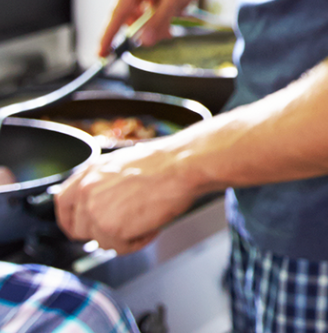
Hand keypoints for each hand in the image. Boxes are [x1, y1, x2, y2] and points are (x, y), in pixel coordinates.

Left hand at [54, 136, 201, 253]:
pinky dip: (136, 242)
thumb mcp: (124, 163)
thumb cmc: (164, 162)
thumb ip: (103, 182)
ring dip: (122, 237)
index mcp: (90, 172)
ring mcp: (96, 210)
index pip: (63, 203)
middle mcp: (87, 190)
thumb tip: (101, 201)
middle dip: (101, 232)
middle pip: (79, 229)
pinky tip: (151, 226)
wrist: (182, 165)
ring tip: (145, 221)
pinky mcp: (111, 229)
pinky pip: (119, 248)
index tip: (80, 226)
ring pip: (100, 242)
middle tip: (123, 227)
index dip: (71, 219)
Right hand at [98, 0, 261, 54]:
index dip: (108, 34)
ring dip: (160, 17)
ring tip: (179, 19)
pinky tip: (183, 6)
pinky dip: (168, 7)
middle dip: (147, 26)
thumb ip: (160, 18)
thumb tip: (144, 40)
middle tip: (166, 35)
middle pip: (133, 11)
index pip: (117, 11)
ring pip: (148, 7)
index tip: (100, 54)